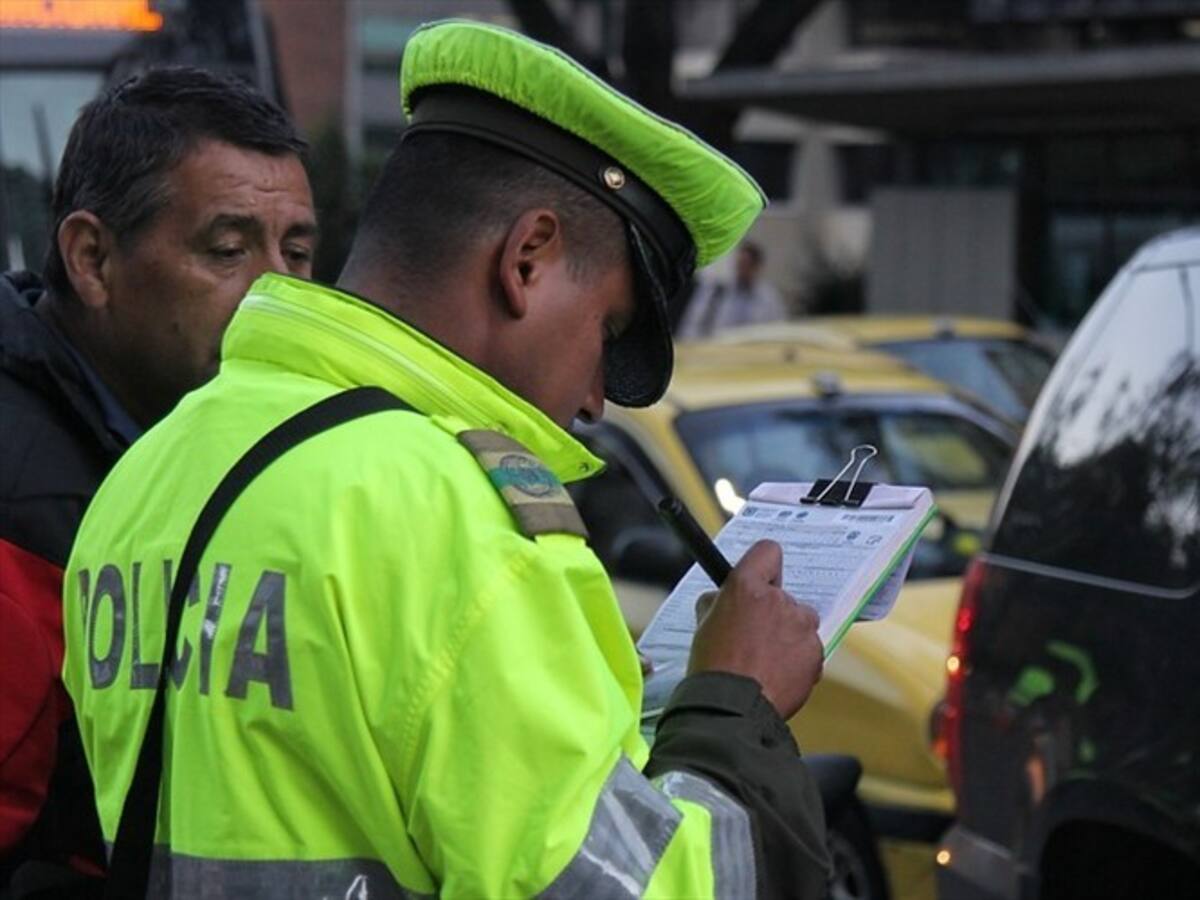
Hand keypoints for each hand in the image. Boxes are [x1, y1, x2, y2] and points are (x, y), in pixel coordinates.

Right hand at [687, 540, 823, 719]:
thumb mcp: (702, 624)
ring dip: (788, 636)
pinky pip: (809, 650)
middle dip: (773, 613)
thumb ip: (718, 602)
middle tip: (754, 638)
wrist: (731, 708)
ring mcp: (800, 627)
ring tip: (765, 662)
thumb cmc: (713, 668)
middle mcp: (778, 600)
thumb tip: (722, 599)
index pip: (768, 551)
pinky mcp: (815, 653)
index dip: (764, 566)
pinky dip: (798, 661)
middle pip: (784, 595)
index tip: (762, 579)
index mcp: (746, 587)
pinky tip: (777, 676)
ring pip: (799, 623)